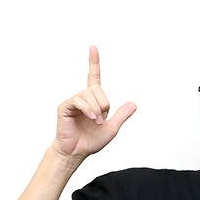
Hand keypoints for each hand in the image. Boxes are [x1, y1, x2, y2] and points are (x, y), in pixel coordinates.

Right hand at [53, 46, 137, 160]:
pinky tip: (91, 117)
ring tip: (94, 121)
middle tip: (100, 120)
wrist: (77, 152)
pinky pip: (79, 100)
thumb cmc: (91, 141)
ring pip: (90, 95)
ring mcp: (73, 101)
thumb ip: (121, 115)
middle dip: (105, 105)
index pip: (93, 77)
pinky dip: (88, 109)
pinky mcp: (65, 106)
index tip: (92, 47)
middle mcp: (82, 97)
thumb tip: (134, 104)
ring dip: (97, 110)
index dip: (93, 62)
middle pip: (98, 89)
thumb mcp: (112, 128)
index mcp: (93, 100)